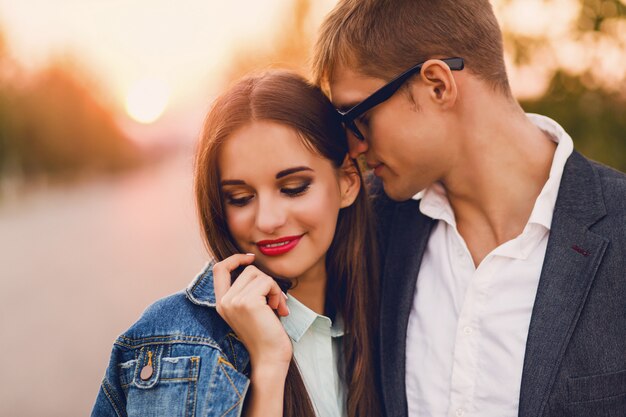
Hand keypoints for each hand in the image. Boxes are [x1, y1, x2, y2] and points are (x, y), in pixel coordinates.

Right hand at [213, 254, 291, 372]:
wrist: (269, 358)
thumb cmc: (266, 334)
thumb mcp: (250, 309)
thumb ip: (246, 290)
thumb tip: (253, 264)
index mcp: (221, 303)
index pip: (218, 269)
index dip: (234, 258)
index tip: (251, 258)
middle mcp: (224, 301)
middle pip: (247, 270)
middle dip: (266, 281)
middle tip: (275, 301)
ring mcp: (233, 301)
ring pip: (258, 274)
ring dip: (273, 288)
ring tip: (277, 306)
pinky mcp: (247, 302)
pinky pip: (267, 282)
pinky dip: (277, 293)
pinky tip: (279, 309)